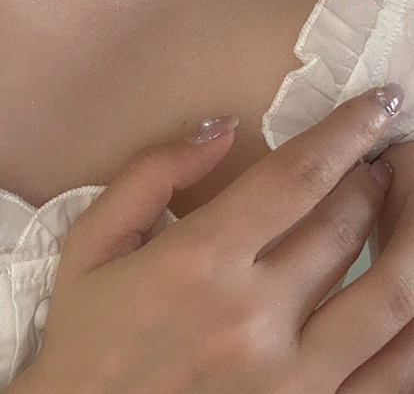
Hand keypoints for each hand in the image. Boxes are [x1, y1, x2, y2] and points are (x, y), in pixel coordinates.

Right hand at [6, 85, 412, 393]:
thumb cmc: (88, 335)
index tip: (381, 104)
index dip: (347, 132)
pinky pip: (396, 373)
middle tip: (392, 152)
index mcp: (198, 261)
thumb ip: (149, 175)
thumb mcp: (90, 242)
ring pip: (392, 296)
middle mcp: (254, 315)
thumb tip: (220, 129)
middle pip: (347, 226)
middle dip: (381, 174)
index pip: (295, 178)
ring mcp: (295, 379)